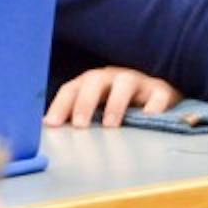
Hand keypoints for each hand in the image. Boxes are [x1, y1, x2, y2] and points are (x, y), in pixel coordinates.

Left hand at [44, 66, 182, 127]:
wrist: (157, 98)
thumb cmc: (118, 106)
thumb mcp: (95, 110)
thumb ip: (75, 118)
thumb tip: (47, 131)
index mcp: (91, 82)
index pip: (71, 89)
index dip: (60, 105)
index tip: (51, 125)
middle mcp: (111, 77)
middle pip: (94, 81)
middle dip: (84, 102)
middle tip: (79, 125)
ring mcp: (137, 81)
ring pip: (125, 83)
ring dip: (115, 103)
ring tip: (110, 125)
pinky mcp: (160, 90)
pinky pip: (157, 95)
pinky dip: (153, 107)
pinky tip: (147, 119)